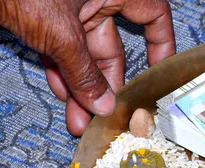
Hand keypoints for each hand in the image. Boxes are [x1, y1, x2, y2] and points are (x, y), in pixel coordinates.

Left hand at [0, 0, 175, 135]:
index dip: (161, 45)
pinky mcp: (43, 21)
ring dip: (83, 88)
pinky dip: (62, 74)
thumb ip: (85, 72)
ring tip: (82, 120)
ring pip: (84, 54)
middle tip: (108, 114)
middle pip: (113, 45)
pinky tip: (64, 99)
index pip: (152, 14)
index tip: (158, 76)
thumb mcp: (61, 33)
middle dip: (108, 83)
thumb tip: (104, 105)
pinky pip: (60, 52)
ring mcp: (68, 10)